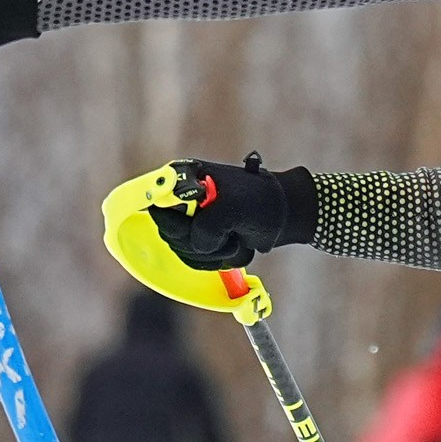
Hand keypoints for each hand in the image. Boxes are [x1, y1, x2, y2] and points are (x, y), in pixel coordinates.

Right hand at [148, 154, 316, 270]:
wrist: (284, 214)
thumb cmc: (263, 202)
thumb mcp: (234, 209)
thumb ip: (207, 226)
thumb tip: (196, 244)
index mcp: (184, 180)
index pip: (156, 204)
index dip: (172, 221)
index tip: (193, 230)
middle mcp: (182, 200)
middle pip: (169, 232)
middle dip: (201, 241)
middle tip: (228, 232)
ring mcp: (191, 222)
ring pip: (184, 250)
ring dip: (215, 252)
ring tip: (237, 237)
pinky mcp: (201, 240)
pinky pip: (197, 260)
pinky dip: (220, 259)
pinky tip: (237, 245)